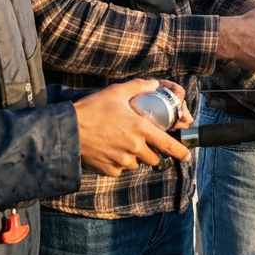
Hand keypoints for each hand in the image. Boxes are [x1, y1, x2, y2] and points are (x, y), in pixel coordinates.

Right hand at [74, 79, 191, 176]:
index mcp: (141, 129)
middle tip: (140, 142)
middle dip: (151, 152)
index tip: (187, 156)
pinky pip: (120, 169)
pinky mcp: (109, 170)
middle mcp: (135, 148)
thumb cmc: (92, 109)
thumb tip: (155, 84)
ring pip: (136, 164)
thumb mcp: (116, 92)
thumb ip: (139, 87)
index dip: (180, 151)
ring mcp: (122, 161)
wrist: (67, 130)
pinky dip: (118, 163)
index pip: (168, 145)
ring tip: (120, 144)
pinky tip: (108, 151)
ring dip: (134, 157)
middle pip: (153, 158)